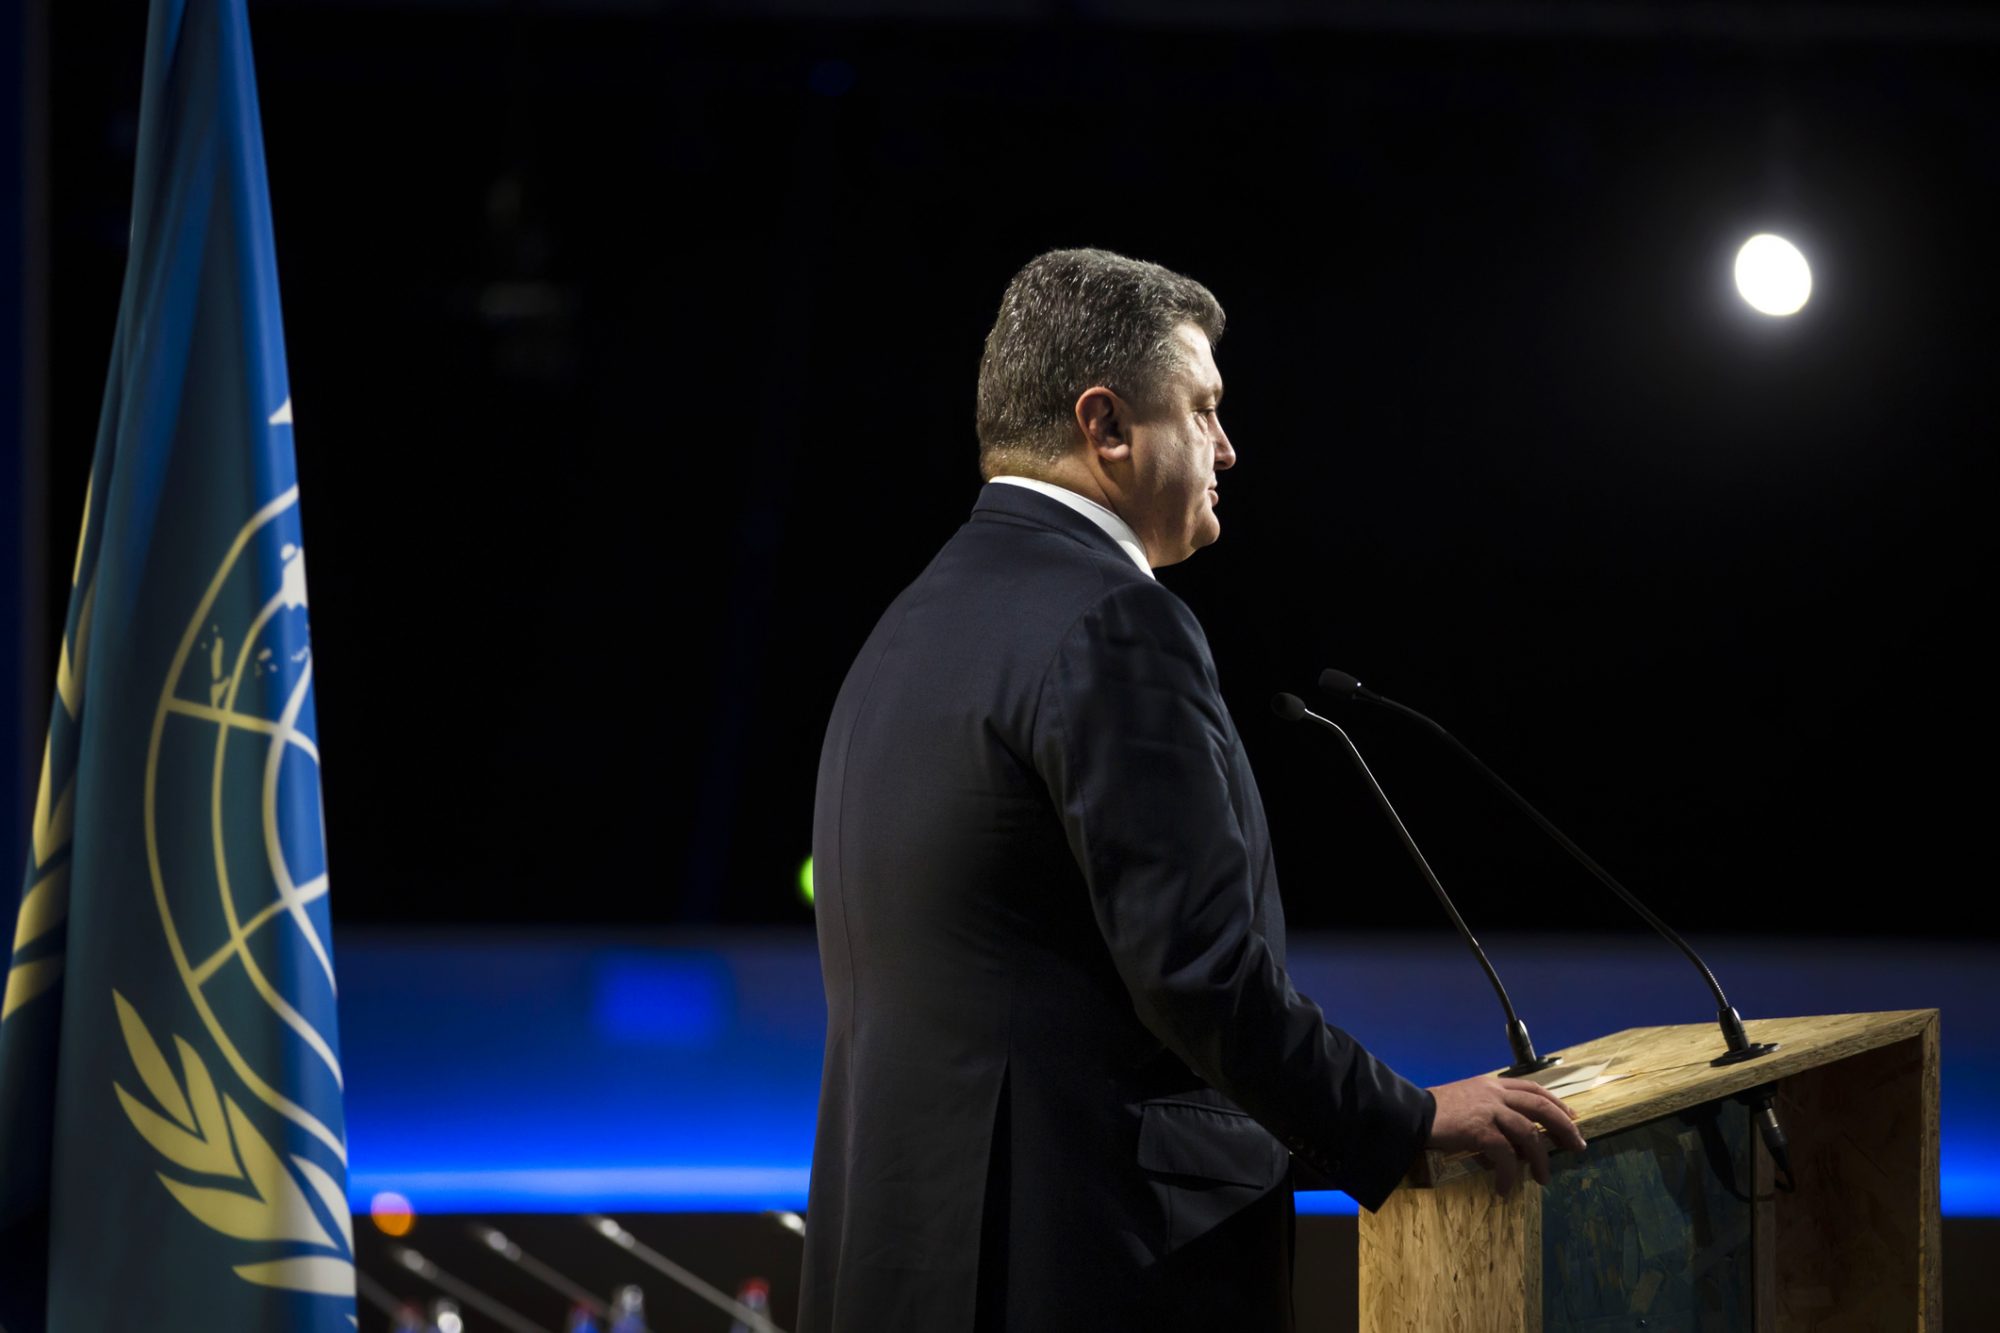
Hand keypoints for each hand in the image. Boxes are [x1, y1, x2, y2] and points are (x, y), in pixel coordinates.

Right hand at [1426, 1075, 1586, 1196]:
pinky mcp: (1479, 1129)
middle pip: (1541, 1107)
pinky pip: (1504, 1156)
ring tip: (1543, 1179)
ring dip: (1540, 1159)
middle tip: (1577, 1146)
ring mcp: (1488, 1110)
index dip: (1556, 1103)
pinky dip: (1509, 1174)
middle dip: (1564, 1127)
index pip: (1533, 1088)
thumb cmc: (1433, 1111)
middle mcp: (1494, 1094)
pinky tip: (1505, 1188)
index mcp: (1491, 1085)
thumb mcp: (1466, 1101)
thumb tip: (1509, 1141)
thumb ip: (1488, 1112)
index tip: (1572, 1117)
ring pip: (1528, 1133)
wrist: (1409, 1113)